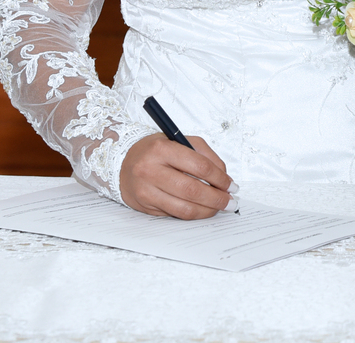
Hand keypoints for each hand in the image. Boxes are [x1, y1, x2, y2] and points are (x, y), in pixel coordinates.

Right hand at [120, 134, 236, 218]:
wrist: (124, 162)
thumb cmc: (156, 150)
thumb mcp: (181, 141)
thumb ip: (205, 155)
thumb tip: (224, 177)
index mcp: (162, 149)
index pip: (199, 166)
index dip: (219, 178)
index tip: (231, 185)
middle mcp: (150, 171)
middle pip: (192, 190)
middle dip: (216, 198)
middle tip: (230, 201)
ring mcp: (146, 191)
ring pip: (183, 208)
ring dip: (207, 210)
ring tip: (219, 207)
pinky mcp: (144, 207)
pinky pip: (174, 214)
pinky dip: (192, 213)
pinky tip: (201, 209)